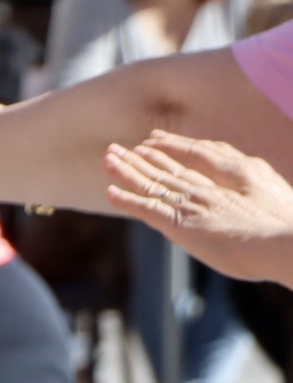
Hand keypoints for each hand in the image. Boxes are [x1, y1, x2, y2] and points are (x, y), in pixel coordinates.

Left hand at [106, 132, 292, 285]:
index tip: (153, 142)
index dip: (171, 151)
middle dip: (141, 158)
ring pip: (152, 183)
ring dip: (127, 171)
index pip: (193, 161)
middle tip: (118, 147)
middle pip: (166, 169)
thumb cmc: (286, 225)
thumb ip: (248, 187)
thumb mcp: (269, 194)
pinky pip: (146, 209)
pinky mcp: (179, 224)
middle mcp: (206, 188)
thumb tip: (235, 186)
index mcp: (230, 177)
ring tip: (107, 158)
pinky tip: (110, 192)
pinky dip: (127, 200)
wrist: (285, 240)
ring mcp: (190, 204)